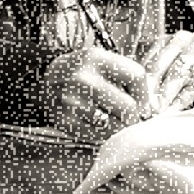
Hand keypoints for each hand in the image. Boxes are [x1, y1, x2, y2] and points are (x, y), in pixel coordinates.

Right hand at [36, 47, 154, 140]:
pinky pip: (96, 136)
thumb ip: (128, 79)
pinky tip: (94, 124)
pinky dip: (100, 134)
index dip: (145, 94)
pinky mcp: (63, 120)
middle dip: (132, 116)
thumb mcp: (101, 63)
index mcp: (95, 57)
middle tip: (125, 116)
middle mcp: (82, 77)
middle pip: (128, 107)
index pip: (137, 76)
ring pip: (114, 125)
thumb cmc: (80, 73)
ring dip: (116, 126)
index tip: (141, 102)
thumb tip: (155, 108)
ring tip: (107, 118)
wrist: (39, 80)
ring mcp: (70, 100)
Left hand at [134, 32, 193, 114]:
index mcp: (168, 39)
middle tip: (140, 111)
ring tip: (155, 114)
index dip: (136, 84)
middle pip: (158, 66)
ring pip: (176, 75)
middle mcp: (184, 39)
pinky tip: (173, 112)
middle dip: (148, 91)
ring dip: (164, 98)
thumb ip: (157, 80)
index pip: (146, 61)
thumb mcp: (177, 73)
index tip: (129, 103)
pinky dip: (182, 100)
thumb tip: (130, 99)